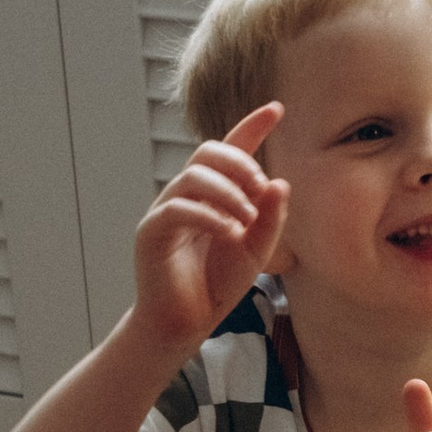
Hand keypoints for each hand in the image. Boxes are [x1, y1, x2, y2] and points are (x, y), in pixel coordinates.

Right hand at [131, 104, 288, 358]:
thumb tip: (279, 183)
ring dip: (229, 193)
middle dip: (241, 163)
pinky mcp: (151, 233)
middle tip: (262, 189)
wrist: (185, 323)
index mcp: (213, 194)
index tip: (277, 108)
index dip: (252, 126)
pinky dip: (209, 217)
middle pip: (209, 153)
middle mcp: (187, 194)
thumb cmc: (217, 284)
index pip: (230, 149)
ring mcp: (166, 210)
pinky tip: (230, 233)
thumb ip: (270, 219)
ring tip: (246, 220)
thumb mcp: (256, 250)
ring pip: (194, 176)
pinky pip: (177, 208)